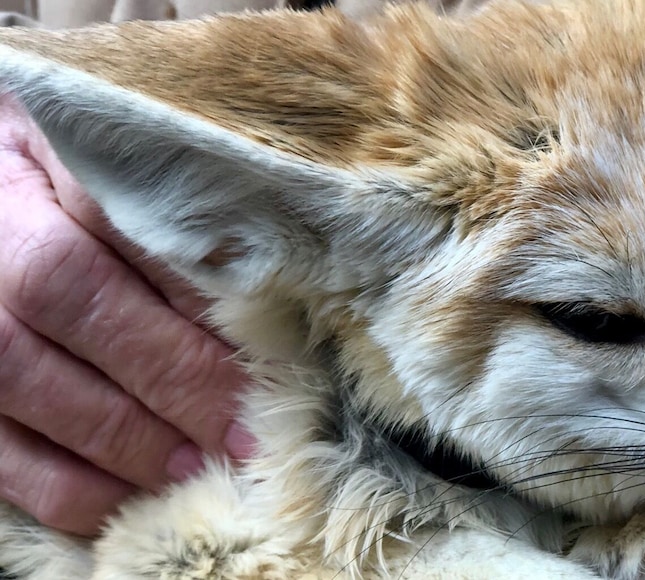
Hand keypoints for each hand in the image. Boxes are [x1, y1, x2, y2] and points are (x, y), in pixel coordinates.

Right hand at [0, 94, 253, 535]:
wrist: (2, 194)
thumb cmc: (85, 186)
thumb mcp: (123, 173)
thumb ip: (179, 215)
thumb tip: (274, 299)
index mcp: (39, 148)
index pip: (121, 213)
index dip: (194, 289)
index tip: (269, 346)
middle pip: (68, 291)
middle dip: (170, 372)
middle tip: (246, 427)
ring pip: (18, 370)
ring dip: (120, 434)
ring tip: (200, 467)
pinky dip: (58, 483)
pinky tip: (128, 499)